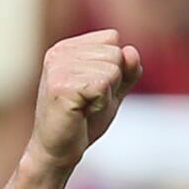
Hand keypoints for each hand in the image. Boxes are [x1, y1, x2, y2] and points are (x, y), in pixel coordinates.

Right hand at [24, 29, 141, 171]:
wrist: (61, 149)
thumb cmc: (84, 120)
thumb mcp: (112, 91)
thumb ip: (126, 71)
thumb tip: (131, 51)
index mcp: (68, 47)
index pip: (113, 39)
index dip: (115, 69)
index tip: (94, 88)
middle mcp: (59, 52)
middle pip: (116, 54)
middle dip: (113, 83)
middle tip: (90, 101)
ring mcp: (58, 66)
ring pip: (112, 69)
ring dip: (106, 95)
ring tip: (85, 106)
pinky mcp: (60, 85)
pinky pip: (103, 84)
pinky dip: (101, 103)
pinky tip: (83, 111)